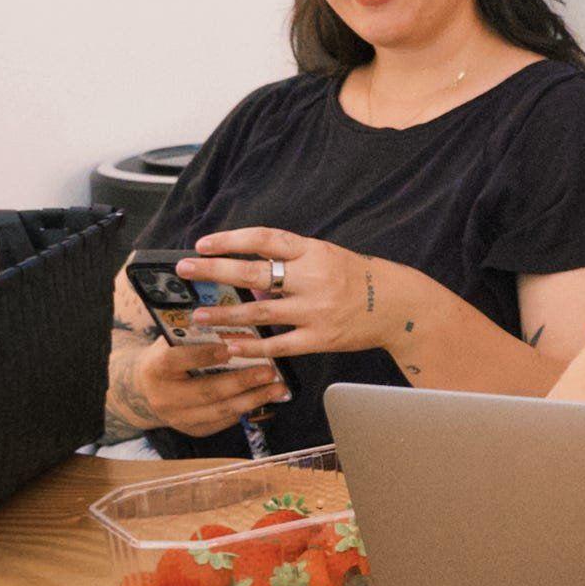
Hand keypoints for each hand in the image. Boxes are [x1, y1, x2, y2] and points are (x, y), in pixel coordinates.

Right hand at [131, 334, 287, 436]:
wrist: (146, 390)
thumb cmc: (168, 356)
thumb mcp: (172, 341)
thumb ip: (194, 334)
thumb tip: (230, 319)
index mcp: (156, 368)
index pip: (177, 360)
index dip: (203, 355)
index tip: (230, 348)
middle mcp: (164, 397)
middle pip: (206, 391)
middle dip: (241, 382)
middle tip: (270, 371)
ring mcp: (178, 418)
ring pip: (219, 411)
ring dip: (253, 399)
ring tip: (278, 389)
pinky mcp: (192, 430)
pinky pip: (223, 421)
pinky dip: (246, 409)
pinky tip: (265, 399)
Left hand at [181, 229, 389, 360]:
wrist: (398, 305)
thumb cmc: (358, 278)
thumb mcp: (326, 257)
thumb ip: (290, 262)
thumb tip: (248, 272)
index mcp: (313, 251)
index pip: (265, 239)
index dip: (231, 239)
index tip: (203, 244)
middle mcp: (312, 277)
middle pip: (254, 271)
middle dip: (214, 270)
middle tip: (185, 270)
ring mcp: (315, 309)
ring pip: (259, 311)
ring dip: (224, 314)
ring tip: (197, 316)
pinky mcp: (320, 338)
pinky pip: (278, 344)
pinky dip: (252, 346)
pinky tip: (229, 346)